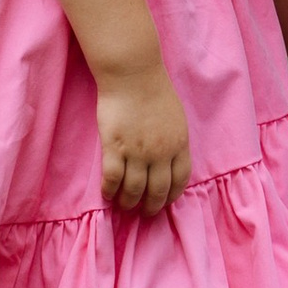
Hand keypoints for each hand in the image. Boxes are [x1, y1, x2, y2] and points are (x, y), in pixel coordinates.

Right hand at [96, 64, 191, 216]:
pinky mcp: (115, 147)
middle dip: (151, 206)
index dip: (172, 195)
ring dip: (129, 202)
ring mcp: (137, 152)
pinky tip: (108, 194)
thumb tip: (170, 158)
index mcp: (179, 144)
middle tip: (144, 212)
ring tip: (124, 205)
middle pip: (158, 190)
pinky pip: (112, 178)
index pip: (180, 180)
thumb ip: (174, 139)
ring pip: (134, 189)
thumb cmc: (154, 90)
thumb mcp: (176, 117)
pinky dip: (110, 190)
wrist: (133, 74)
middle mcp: (161, 153)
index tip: (165, 202)